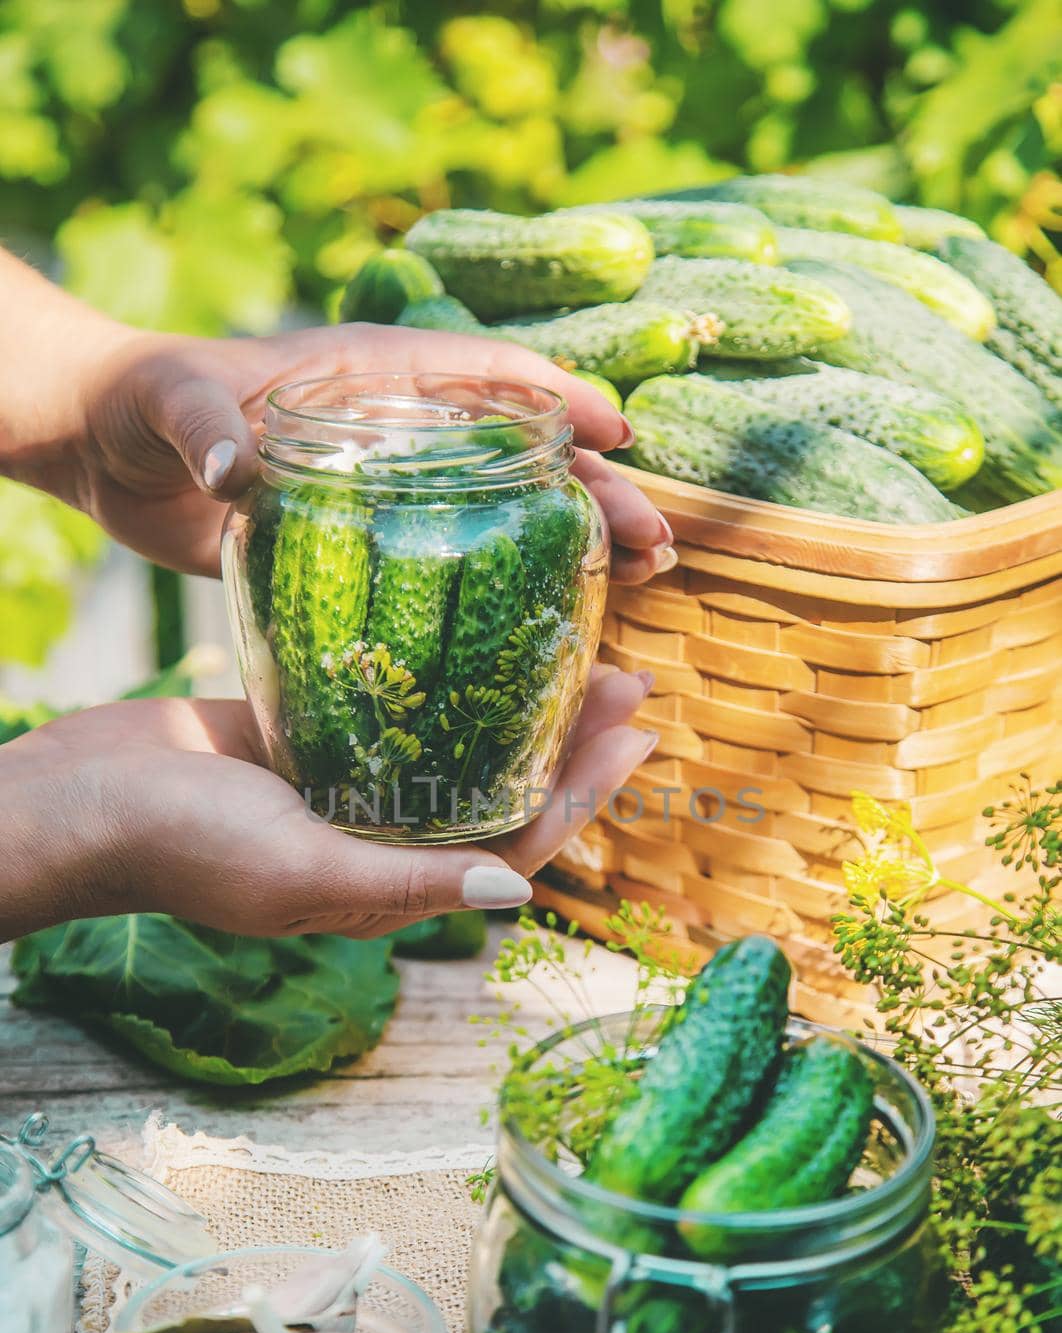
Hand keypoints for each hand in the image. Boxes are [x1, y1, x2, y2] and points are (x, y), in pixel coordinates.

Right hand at [0, 667, 653, 942]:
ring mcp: (347, 785)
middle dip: (570, 744)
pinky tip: (474, 636)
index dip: (584, 795)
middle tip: (627, 678)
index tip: (638, 734)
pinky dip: (444, 682)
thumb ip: (402, 884)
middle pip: (501, 790)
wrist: (82, 798)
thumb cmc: (180, 845)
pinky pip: (398, 710)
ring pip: (458, 747)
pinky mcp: (311, 737)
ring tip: (574, 649)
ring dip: (517, 706)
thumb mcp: (297, 871)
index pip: (515, 843)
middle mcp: (381, 839)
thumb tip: (515, 894)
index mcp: (390, 884)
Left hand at [77, 322, 673, 585]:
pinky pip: (460, 559)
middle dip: (595, 489)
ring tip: (636, 580)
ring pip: (508, 509)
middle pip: (524, 452)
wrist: (113, 448)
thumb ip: (204, 426)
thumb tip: (237, 470)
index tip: (619, 431)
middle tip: (652, 543)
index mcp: (373, 375)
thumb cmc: (145, 402)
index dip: (558, 396)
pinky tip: (553, 626)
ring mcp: (396, 488)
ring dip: (574, 540)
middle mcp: (402, 429)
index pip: (486, 372)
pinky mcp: (374, 542)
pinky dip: (511, 586)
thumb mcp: (172, 404)